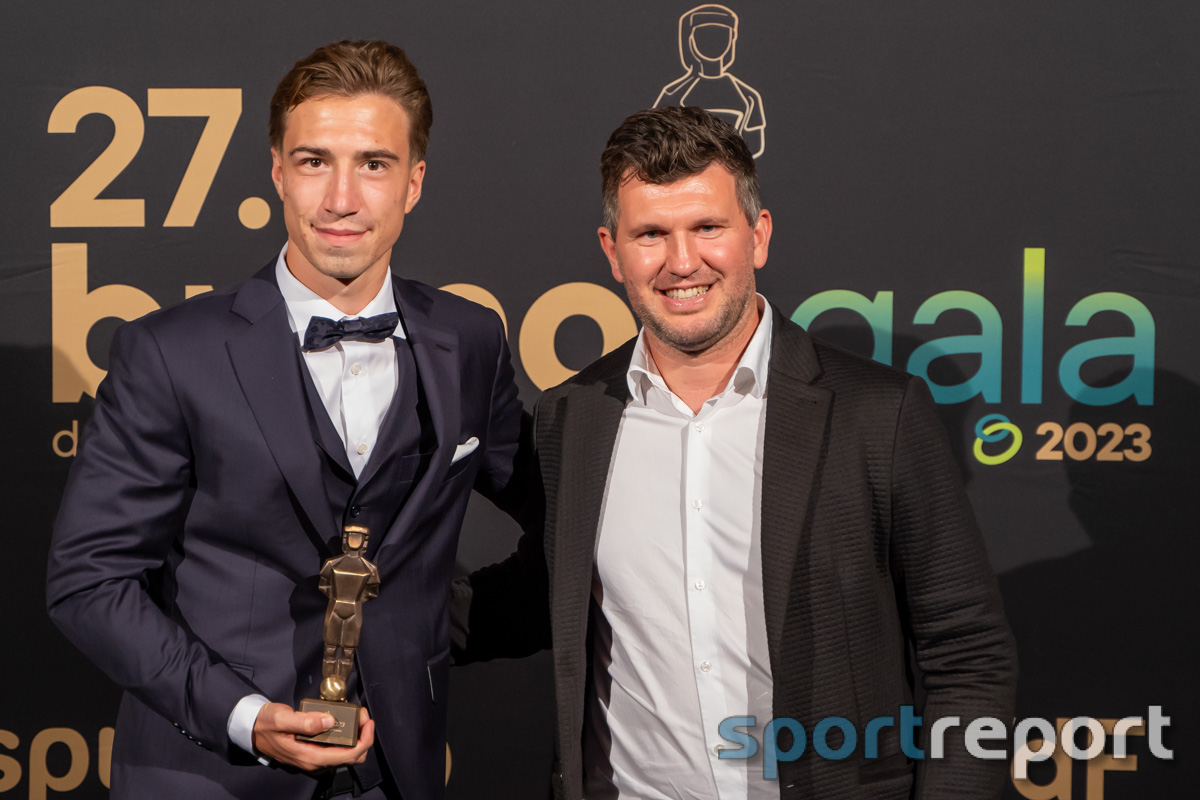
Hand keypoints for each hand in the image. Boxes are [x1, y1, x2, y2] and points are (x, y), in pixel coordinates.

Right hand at [252, 703, 373, 770]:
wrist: (252, 729)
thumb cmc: (266, 723)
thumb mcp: (282, 718)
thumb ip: (305, 721)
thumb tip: (329, 721)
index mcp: (309, 756)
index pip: (348, 756)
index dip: (364, 740)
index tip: (368, 721)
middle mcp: (314, 762)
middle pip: (352, 757)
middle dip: (363, 736)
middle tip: (362, 715)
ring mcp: (314, 758)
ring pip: (346, 754)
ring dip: (356, 736)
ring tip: (356, 715)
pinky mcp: (313, 752)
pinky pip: (337, 749)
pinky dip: (347, 736)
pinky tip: (344, 721)